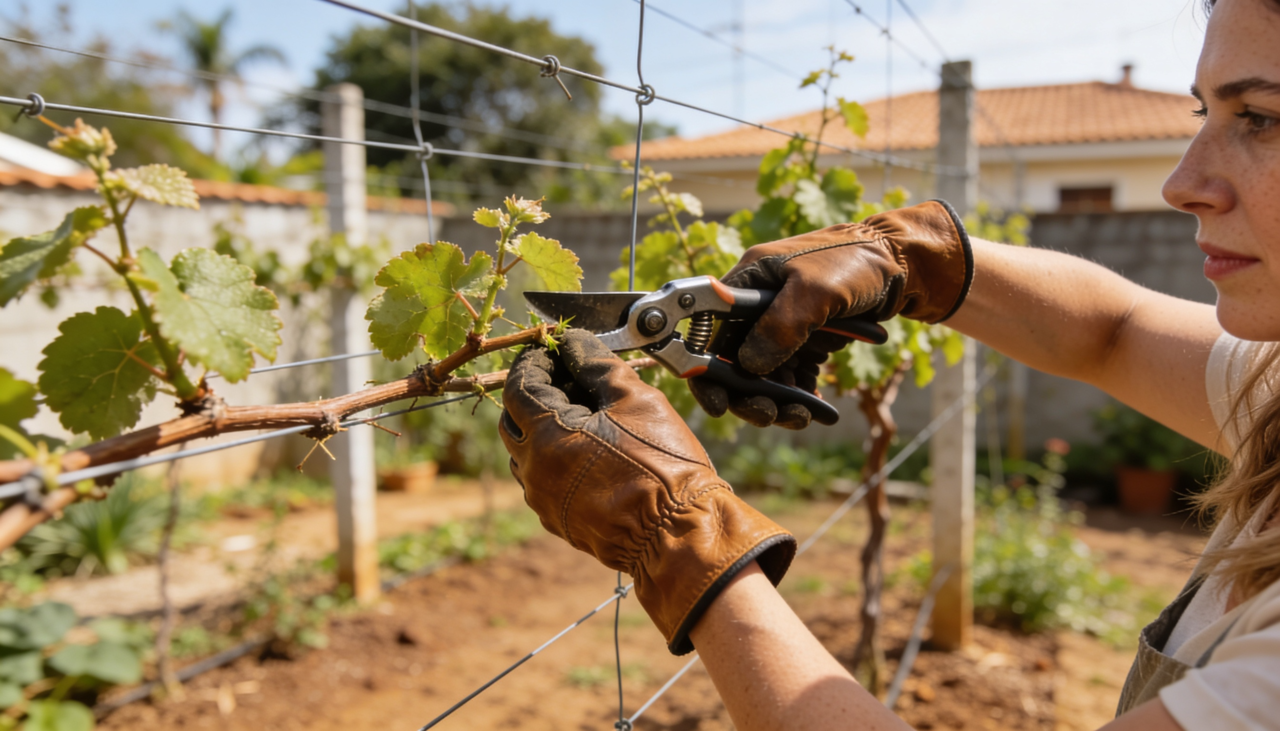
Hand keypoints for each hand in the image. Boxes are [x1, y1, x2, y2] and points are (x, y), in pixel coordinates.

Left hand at [499, 329, 795, 653]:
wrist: (681, 534)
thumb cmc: (662, 465)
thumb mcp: (634, 400)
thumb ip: (596, 365)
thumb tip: (574, 344)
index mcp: (545, 437)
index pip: (518, 386)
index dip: (534, 361)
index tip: (554, 348)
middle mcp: (534, 472)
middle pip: (513, 421)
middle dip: (534, 393)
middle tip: (568, 375)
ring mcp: (545, 502)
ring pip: (527, 454)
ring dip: (543, 428)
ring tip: (584, 412)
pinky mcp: (561, 522)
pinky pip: (544, 481)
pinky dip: (556, 458)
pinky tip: (591, 449)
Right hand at [690, 199, 971, 428]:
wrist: (903, 262)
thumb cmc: (856, 261)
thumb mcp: (815, 291)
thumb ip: (781, 326)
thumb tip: (749, 367)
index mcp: (748, 281)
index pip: (709, 332)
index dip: (706, 371)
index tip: (719, 404)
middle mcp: (757, 305)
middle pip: (735, 360)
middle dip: (748, 394)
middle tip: (767, 416)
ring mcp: (782, 324)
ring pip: (765, 375)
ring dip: (776, 401)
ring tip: (799, 417)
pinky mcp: (805, 340)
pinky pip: (792, 376)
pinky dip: (800, 396)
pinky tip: (815, 412)